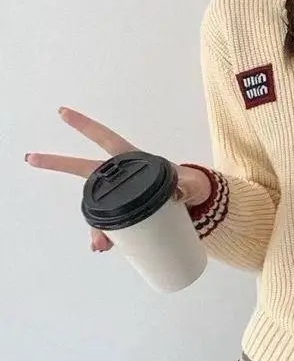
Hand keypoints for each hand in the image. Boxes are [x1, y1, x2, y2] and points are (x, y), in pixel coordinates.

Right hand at [26, 107, 210, 251]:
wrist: (195, 205)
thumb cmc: (190, 185)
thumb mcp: (191, 181)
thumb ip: (187, 184)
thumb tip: (177, 193)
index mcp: (132, 159)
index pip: (105, 139)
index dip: (86, 126)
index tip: (63, 114)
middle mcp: (121, 175)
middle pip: (85, 170)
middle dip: (58, 163)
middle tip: (32, 158)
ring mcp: (121, 194)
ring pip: (97, 206)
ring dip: (94, 224)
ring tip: (100, 244)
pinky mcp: (126, 213)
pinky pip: (109, 224)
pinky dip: (105, 237)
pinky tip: (103, 246)